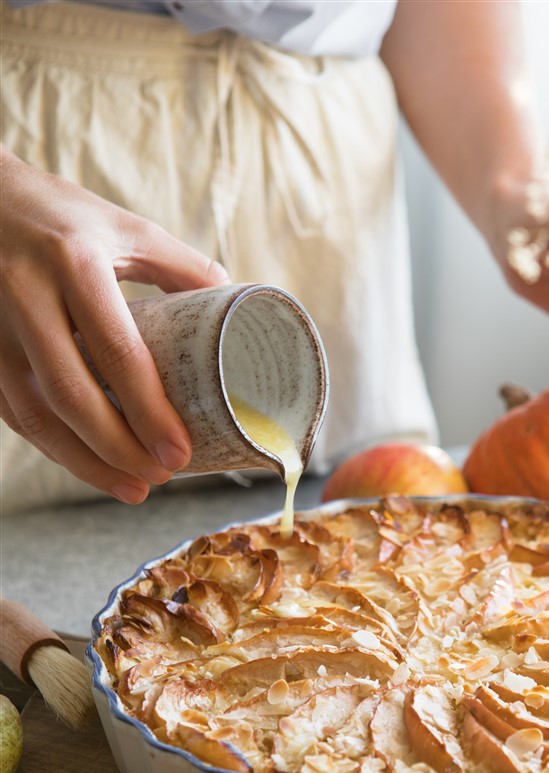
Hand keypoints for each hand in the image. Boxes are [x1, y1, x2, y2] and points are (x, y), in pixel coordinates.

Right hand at [0, 149, 229, 502]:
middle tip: (160, 478)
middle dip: (119, 449)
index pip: (117, 352)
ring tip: (132, 488)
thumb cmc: (60, 216)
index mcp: (74, 263)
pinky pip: (14, 412)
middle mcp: (26, 295)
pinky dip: (52, 447)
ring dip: (85, 462)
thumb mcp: (124, 228)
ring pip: (35, 414)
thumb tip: (235, 308)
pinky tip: (88, 465)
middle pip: (72, 395)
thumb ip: (180, 267)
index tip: (179, 452)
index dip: (149, 412)